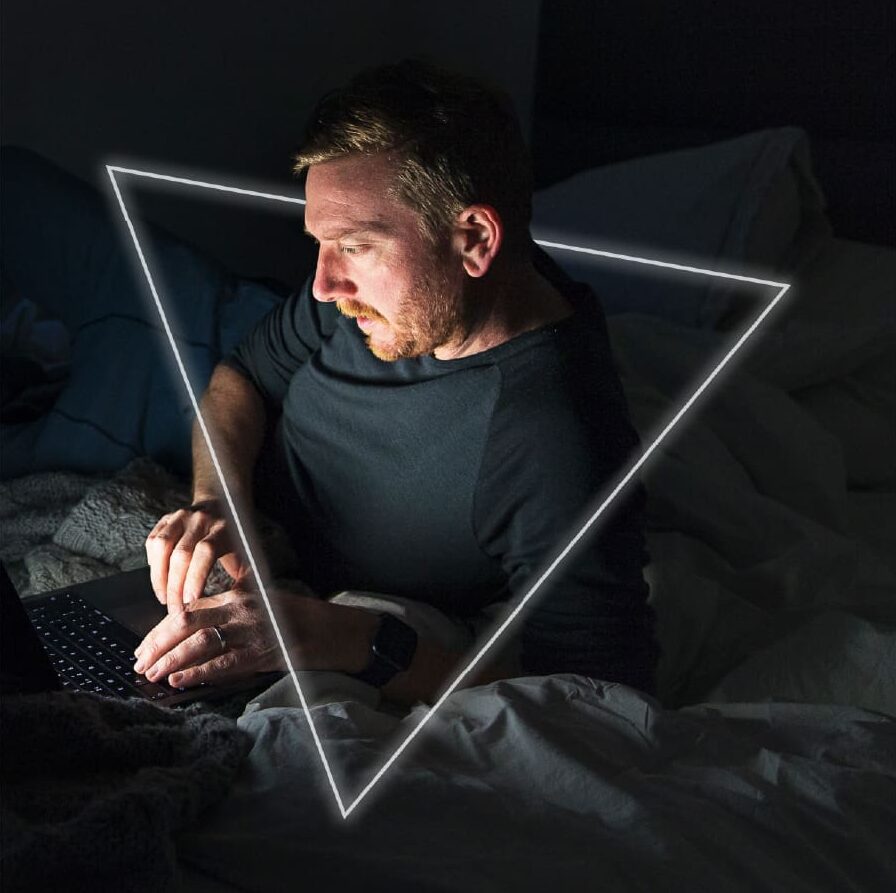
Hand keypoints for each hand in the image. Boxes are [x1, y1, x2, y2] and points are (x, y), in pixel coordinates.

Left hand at [132, 586, 376, 688]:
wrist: (335, 631)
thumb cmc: (300, 620)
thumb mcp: (262, 606)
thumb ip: (232, 613)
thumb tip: (194, 631)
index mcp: (239, 595)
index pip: (189, 608)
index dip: (161, 628)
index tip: (144, 644)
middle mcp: (241, 608)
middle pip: (186, 623)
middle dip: (157, 644)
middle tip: (139, 662)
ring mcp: (251, 630)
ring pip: (199, 643)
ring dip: (170, 660)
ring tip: (152, 674)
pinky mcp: (262, 652)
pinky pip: (221, 664)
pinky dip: (197, 672)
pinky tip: (179, 680)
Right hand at [145, 498, 249, 611]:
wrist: (220, 506)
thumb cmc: (233, 537)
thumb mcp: (244, 553)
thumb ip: (243, 575)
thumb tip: (238, 602)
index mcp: (223, 528)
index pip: (206, 551)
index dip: (196, 577)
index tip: (190, 600)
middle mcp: (200, 519)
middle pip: (181, 554)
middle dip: (175, 587)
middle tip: (175, 609)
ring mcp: (181, 516)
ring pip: (161, 547)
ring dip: (159, 577)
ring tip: (164, 597)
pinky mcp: (166, 518)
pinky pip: (152, 541)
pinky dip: (153, 562)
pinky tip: (159, 578)